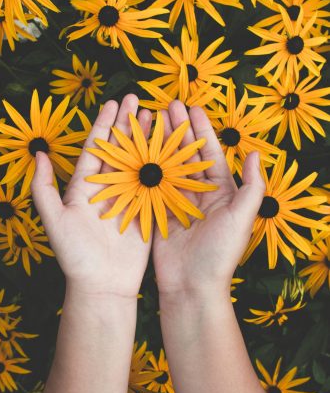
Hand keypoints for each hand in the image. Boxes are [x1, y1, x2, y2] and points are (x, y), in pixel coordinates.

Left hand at [31, 94, 152, 298]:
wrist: (102, 285)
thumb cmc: (74, 255)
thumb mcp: (54, 221)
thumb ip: (43, 189)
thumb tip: (37, 154)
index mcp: (85, 186)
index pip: (96, 148)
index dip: (104, 124)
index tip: (114, 103)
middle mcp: (108, 187)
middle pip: (120, 148)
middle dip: (128, 124)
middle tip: (138, 99)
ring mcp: (129, 197)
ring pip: (139, 160)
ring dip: (147, 138)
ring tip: (156, 115)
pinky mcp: (146, 210)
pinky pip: (154, 182)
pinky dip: (163, 164)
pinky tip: (171, 147)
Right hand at [152, 100, 265, 299]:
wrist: (191, 286)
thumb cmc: (220, 254)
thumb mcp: (242, 218)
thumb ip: (251, 186)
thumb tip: (255, 153)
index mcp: (220, 191)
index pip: (210, 152)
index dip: (201, 129)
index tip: (191, 107)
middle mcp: (198, 191)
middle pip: (186, 153)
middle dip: (177, 129)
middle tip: (166, 105)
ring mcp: (176, 200)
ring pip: (167, 164)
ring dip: (160, 142)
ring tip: (150, 120)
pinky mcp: (158, 211)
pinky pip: (152, 183)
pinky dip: (145, 166)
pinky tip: (136, 149)